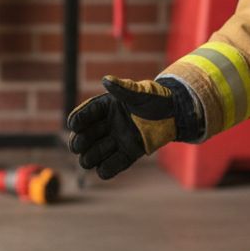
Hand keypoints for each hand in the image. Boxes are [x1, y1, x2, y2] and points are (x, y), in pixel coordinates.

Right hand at [67, 76, 195, 178]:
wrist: (175, 115)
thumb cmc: (156, 99)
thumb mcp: (141, 93)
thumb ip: (124, 89)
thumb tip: (106, 80)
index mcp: (106, 107)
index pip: (85, 114)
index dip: (78, 120)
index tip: (74, 125)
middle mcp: (107, 125)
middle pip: (84, 137)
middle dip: (79, 142)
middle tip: (79, 144)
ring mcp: (115, 141)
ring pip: (93, 154)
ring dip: (90, 157)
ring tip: (90, 158)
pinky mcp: (127, 155)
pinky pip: (110, 167)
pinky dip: (106, 170)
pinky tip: (103, 168)